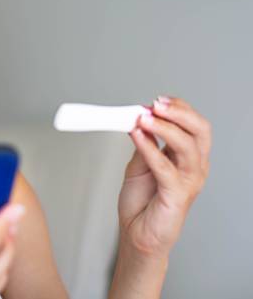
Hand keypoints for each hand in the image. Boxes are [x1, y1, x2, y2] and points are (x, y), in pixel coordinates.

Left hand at [118, 96, 211, 258]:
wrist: (137, 235)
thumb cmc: (142, 203)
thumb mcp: (139, 164)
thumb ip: (143, 143)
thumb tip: (139, 118)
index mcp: (188, 157)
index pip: (193, 124)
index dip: (178, 109)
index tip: (156, 100)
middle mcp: (194, 167)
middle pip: (199, 131)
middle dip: (179, 113)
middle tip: (156, 104)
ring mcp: (189, 181)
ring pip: (187, 146)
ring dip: (164, 128)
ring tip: (143, 118)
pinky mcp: (177, 195)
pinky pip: (165, 167)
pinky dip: (150, 148)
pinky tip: (136, 136)